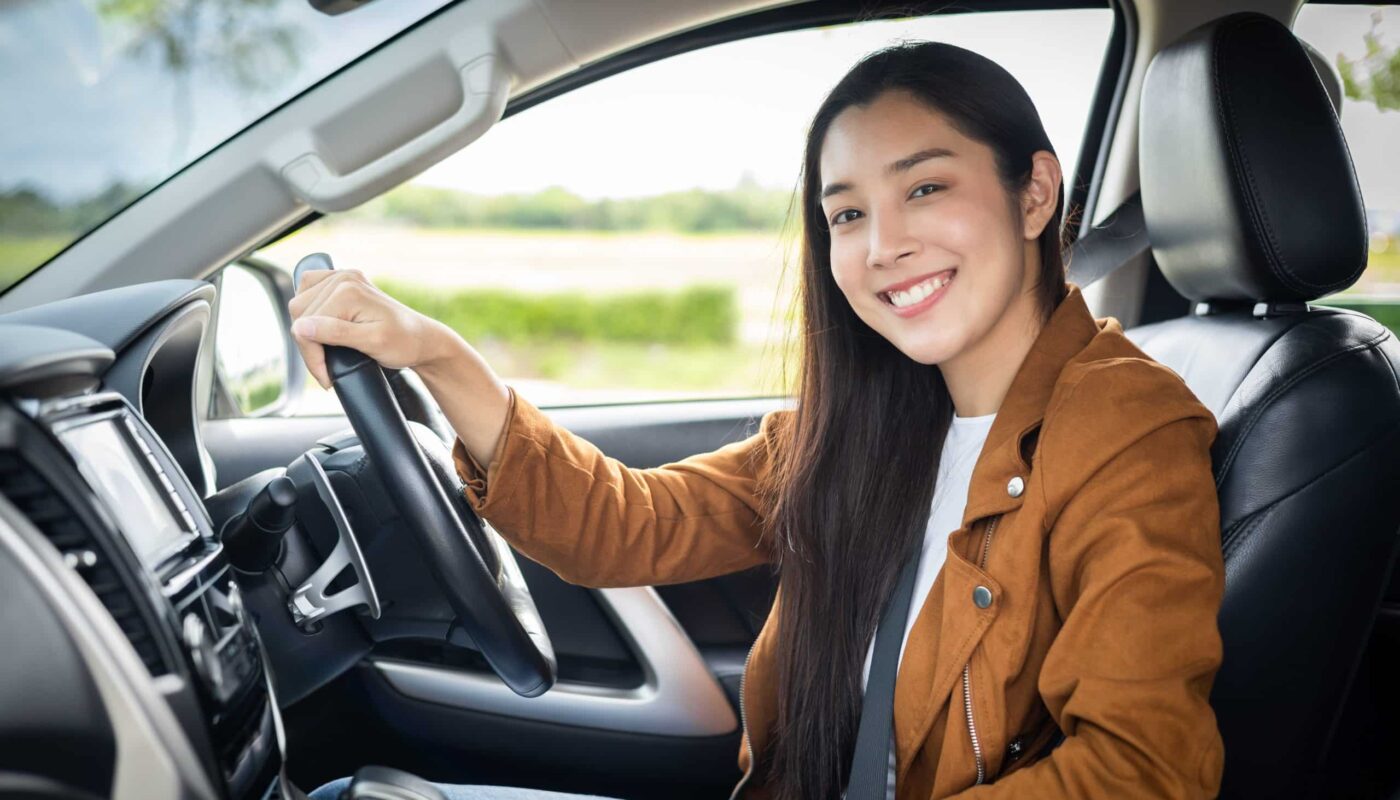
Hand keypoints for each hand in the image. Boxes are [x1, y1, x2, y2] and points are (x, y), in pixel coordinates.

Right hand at [288, 268, 450, 388]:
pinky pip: (308, 291)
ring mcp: (343, 277)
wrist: (421, 339)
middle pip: (299, 313)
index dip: (312, 356)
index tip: (327, 378)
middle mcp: (343, 278)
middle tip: (327, 367)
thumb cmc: (403, 343)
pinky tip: (321, 326)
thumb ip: (335, 333)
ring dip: (307, 330)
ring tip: (327, 350)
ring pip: (299, 304)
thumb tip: (300, 327)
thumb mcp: (371, 343)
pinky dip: (309, 311)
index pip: (306, 324)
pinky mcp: (343, 282)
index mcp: (348, 290)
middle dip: (309, 345)